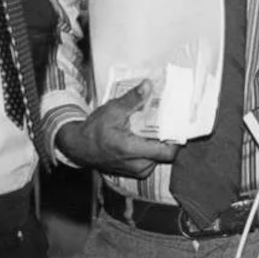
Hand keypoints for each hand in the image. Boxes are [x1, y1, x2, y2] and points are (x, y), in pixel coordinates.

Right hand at [55, 80, 178, 177]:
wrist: (79, 147)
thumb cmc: (94, 129)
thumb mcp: (112, 110)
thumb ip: (132, 99)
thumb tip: (149, 85)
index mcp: (132, 150)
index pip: (167, 152)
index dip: (177, 139)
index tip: (179, 123)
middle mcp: (137, 165)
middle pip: (166, 154)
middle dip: (168, 137)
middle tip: (169, 121)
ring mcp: (136, 171)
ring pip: (159, 158)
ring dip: (160, 143)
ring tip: (158, 127)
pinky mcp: (135, 172)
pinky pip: (151, 161)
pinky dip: (152, 149)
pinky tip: (148, 136)